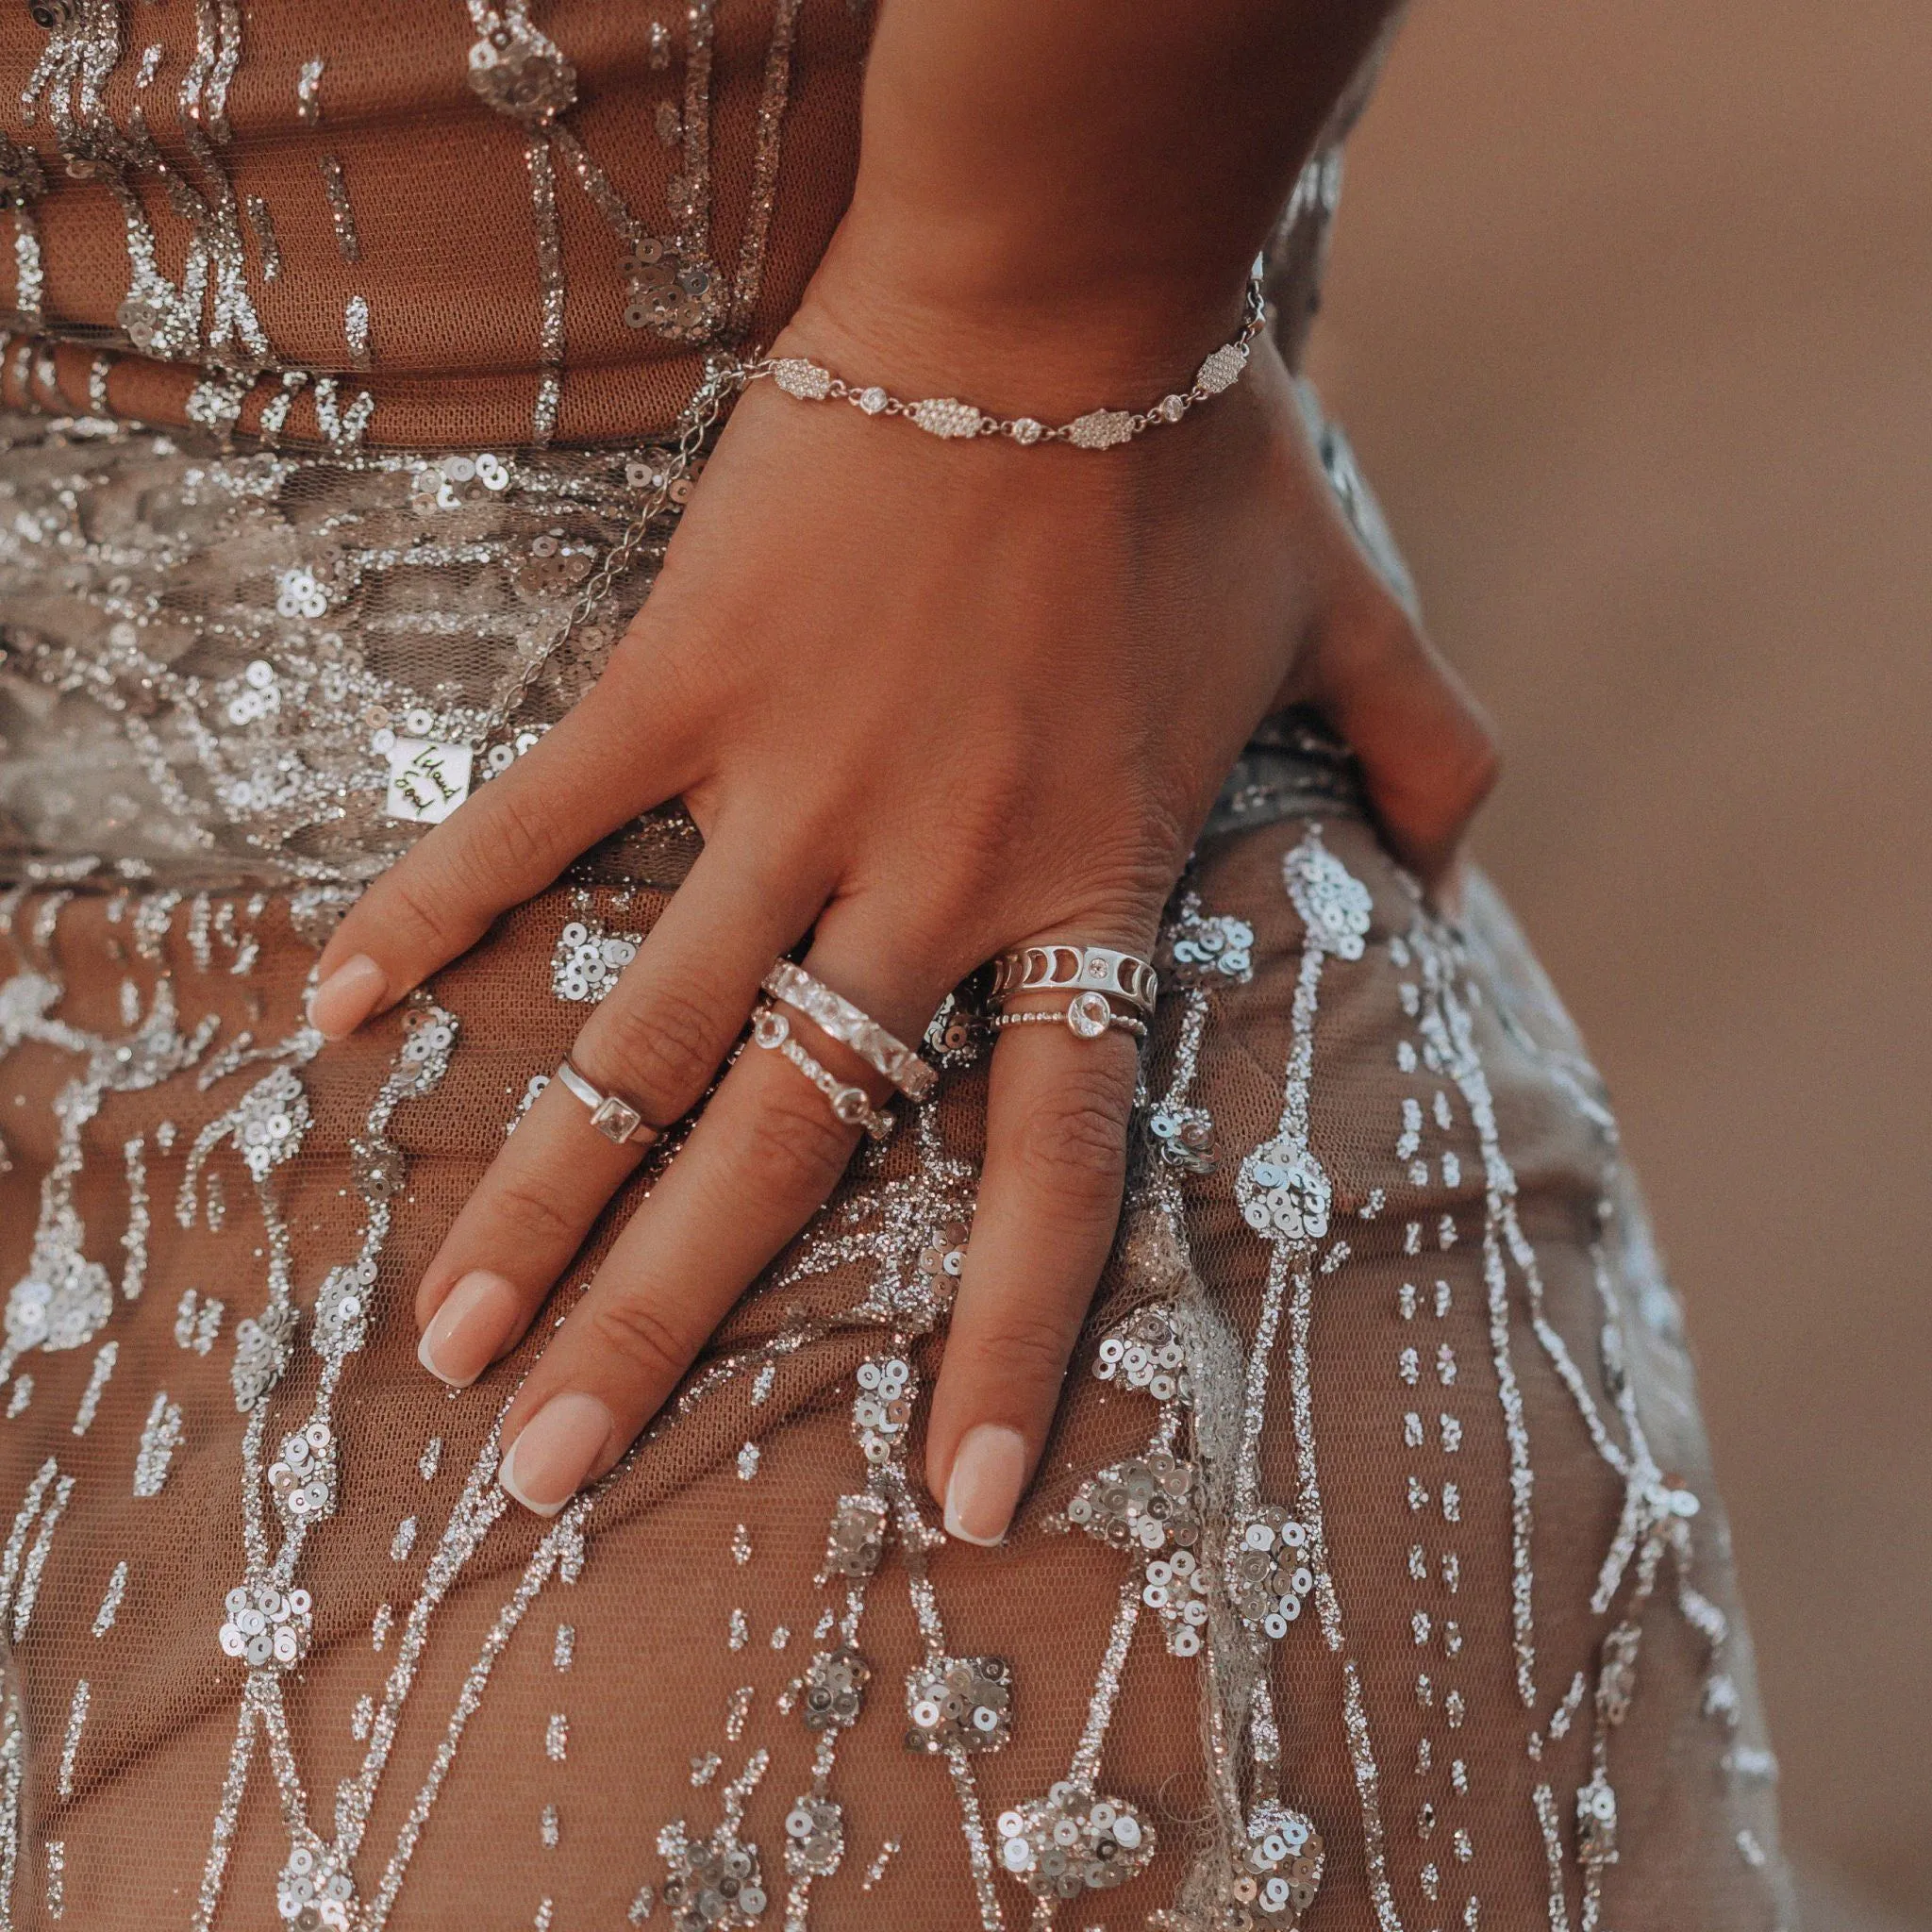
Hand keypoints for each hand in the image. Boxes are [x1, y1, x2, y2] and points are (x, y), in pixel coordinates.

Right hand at [308, 278, 1494, 1538]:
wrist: (1057, 287)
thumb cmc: (1199, 458)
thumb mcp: (1354, 618)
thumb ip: (1437, 760)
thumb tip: (1461, 871)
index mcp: (1078, 893)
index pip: (1048, 1177)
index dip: (1001, 1349)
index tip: (956, 1508)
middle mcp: (923, 882)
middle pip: (779, 1154)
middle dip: (661, 1329)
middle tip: (545, 1476)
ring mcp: (788, 790)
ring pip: (639, 1036)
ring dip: (531, 1201)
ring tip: (438, 1341)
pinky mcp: (684, 683)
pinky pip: (536, 821)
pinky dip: (432, 911)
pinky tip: (334, 1014)